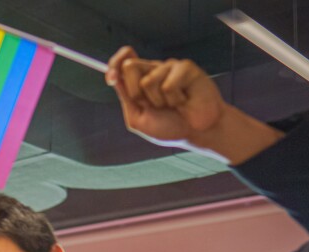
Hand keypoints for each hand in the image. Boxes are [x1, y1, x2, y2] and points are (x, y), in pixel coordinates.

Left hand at [107, 47, 224, 146]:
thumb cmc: (170, 127)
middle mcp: (153, 71)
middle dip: (136, 92)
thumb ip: (126, 97)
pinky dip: (175, 99)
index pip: (122, 62)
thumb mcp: (138, 118)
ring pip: (149, 80)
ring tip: (174, 105)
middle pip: (129, 66)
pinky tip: (185, 100)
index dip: (113, 64)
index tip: (111, 78)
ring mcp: (170, 68)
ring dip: (159, 101)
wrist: (197, 133)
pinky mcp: (186, 68)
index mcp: (139, 81)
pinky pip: (169, 84)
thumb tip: (114, 76)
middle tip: (154, 106)